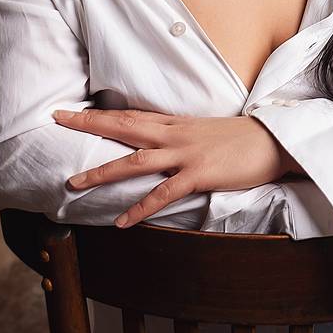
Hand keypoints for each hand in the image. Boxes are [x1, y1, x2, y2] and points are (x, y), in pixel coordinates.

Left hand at [52, 107, 292, 227]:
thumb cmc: (243, 139)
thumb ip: (179, 134)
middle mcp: (175, 134)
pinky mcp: (199, 174)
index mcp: (176, 123)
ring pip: (135, 161)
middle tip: (57, 121)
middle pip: (123, 126)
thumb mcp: (205, 130)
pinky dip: (141, 208)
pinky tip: (122, 222)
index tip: (70, 111)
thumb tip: (156, 141)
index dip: (99, 113)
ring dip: (103, 172)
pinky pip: (164, 194)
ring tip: (74, 183)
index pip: (130, 114)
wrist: (275, 141)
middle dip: (88, 124)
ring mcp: (186, 154)